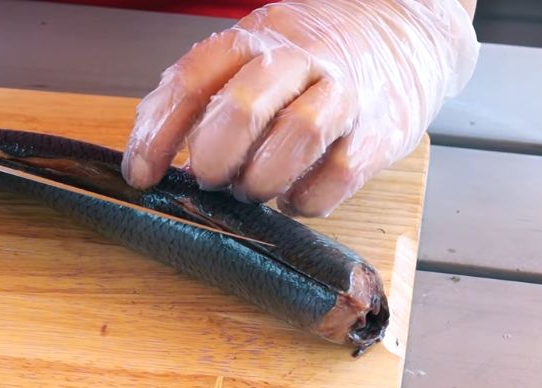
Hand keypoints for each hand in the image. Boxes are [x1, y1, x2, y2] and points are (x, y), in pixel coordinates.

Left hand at [121, 0, 478, 216]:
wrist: (400, 33)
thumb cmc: (306, 61)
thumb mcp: (249, 58)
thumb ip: (201, 99)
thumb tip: (152, 158)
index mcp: (254, 39)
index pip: (192, 81)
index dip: (158, 134)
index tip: (141, 175)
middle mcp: (298, 59)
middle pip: (243, 105)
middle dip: (213, 156)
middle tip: (208, 178)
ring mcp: (343, 93)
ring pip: (297, 136)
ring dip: (260, 179)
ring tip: (252, 189)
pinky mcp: (379, 132)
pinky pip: (338, 176)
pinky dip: (305, 200)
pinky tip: (294, 198)